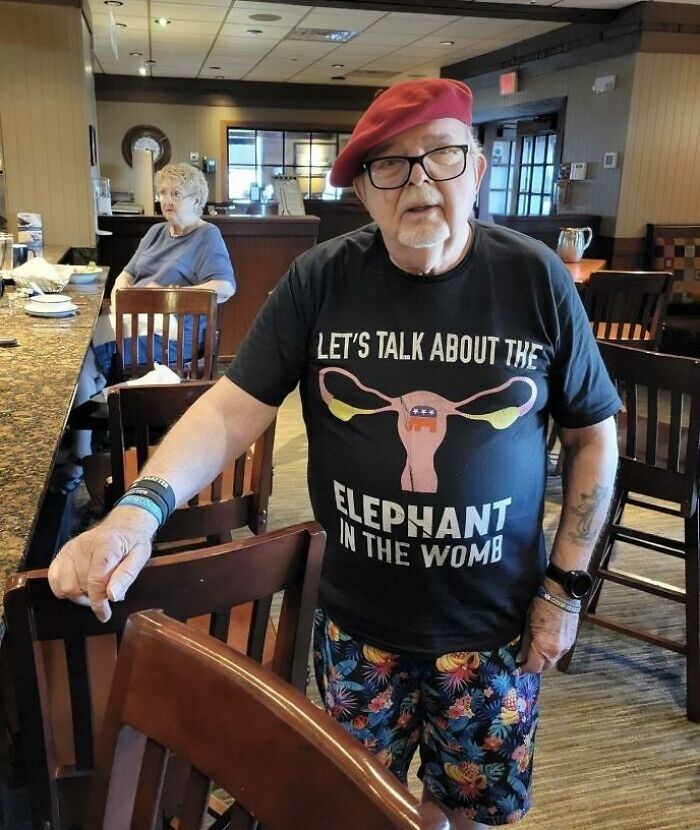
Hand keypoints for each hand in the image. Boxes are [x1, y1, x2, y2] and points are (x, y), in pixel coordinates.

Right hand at [48, 506, 157, 622]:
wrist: (123, 525)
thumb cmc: (133, 542)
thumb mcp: (140, 557)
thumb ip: (126, 576)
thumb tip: (112, 597)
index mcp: (106, 544)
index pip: (96, 581)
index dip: (99, 603)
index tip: (104, 615)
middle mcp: (82, 545)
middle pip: (79, 586)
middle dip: (92, 597)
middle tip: (105, 595)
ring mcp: (69, 549)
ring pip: (65, 586)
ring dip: (78, 595)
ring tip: (93, 590)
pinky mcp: (62, 553)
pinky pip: (54, 579)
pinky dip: (64, 588)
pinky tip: (79, 585)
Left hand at [516, 596, 579, 672]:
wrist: (561, 594)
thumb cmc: (540, 607)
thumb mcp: (527, 625)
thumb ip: (524, 644)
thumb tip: (519, 658)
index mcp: (545, 649)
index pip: (534, 668)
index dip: (524, 669)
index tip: (517, 667)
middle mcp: (557, 652)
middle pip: (544, 667)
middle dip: (534, 665)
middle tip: (524, 660)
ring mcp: (566, 647)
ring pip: (552, 660)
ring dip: (543, 659)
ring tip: (534, 652)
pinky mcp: (571, 641)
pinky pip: (559, 653)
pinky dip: (551, 652)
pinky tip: (544, 645)